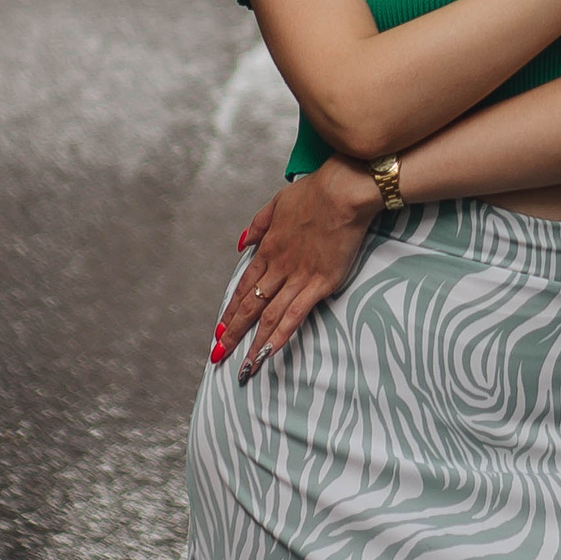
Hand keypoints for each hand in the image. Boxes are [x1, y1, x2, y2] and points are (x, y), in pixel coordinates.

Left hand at [211, 158, 381, 380]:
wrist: (342, 192)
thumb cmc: (314, 193)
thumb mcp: (277, 202)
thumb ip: (258, 224)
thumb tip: (242, 243)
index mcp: (268, 248)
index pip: (243, 286)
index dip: (230, 310)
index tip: (219, 328)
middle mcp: (278, 267)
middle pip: (250, 306)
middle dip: (233, 333)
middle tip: (219, 354)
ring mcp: (298, 277)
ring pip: (269, 317)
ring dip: (253, 343)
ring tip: (242, 367)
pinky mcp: (320, 284)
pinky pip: (295, 315)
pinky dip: (280, 336)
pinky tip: (269, 353)